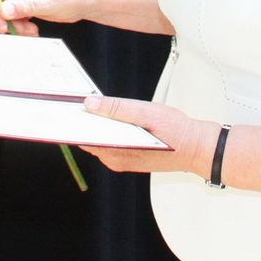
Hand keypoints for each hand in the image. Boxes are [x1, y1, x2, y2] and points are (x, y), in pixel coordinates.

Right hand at [0, 0, 96, 35]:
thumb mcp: (49, 3)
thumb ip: (25, 6)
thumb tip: (2, 10)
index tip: (4, 27)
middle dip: (6, 20)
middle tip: (21, 31)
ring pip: (5, 12)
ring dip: (15, 25)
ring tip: (32, 31)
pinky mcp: (26, 3)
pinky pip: (15, 16)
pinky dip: (20, 25)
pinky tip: (33, 29)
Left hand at [79, 96, 215, 176]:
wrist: (198, 148)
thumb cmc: (176, 131)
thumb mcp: (146, 113)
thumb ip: (117, 109)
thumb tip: (89, 104)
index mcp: (117, 153)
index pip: (84, 139)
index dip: (73, 123)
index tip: (62, 108)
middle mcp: (117, 160)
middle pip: (90, 139)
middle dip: (82, 121)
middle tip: (72, 100)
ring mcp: (123, 160)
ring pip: (100, 139)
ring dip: (95, 124)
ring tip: (88, 103)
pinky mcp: (129, 156)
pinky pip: (110, 141)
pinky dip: (107, 128)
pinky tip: (108, 114)